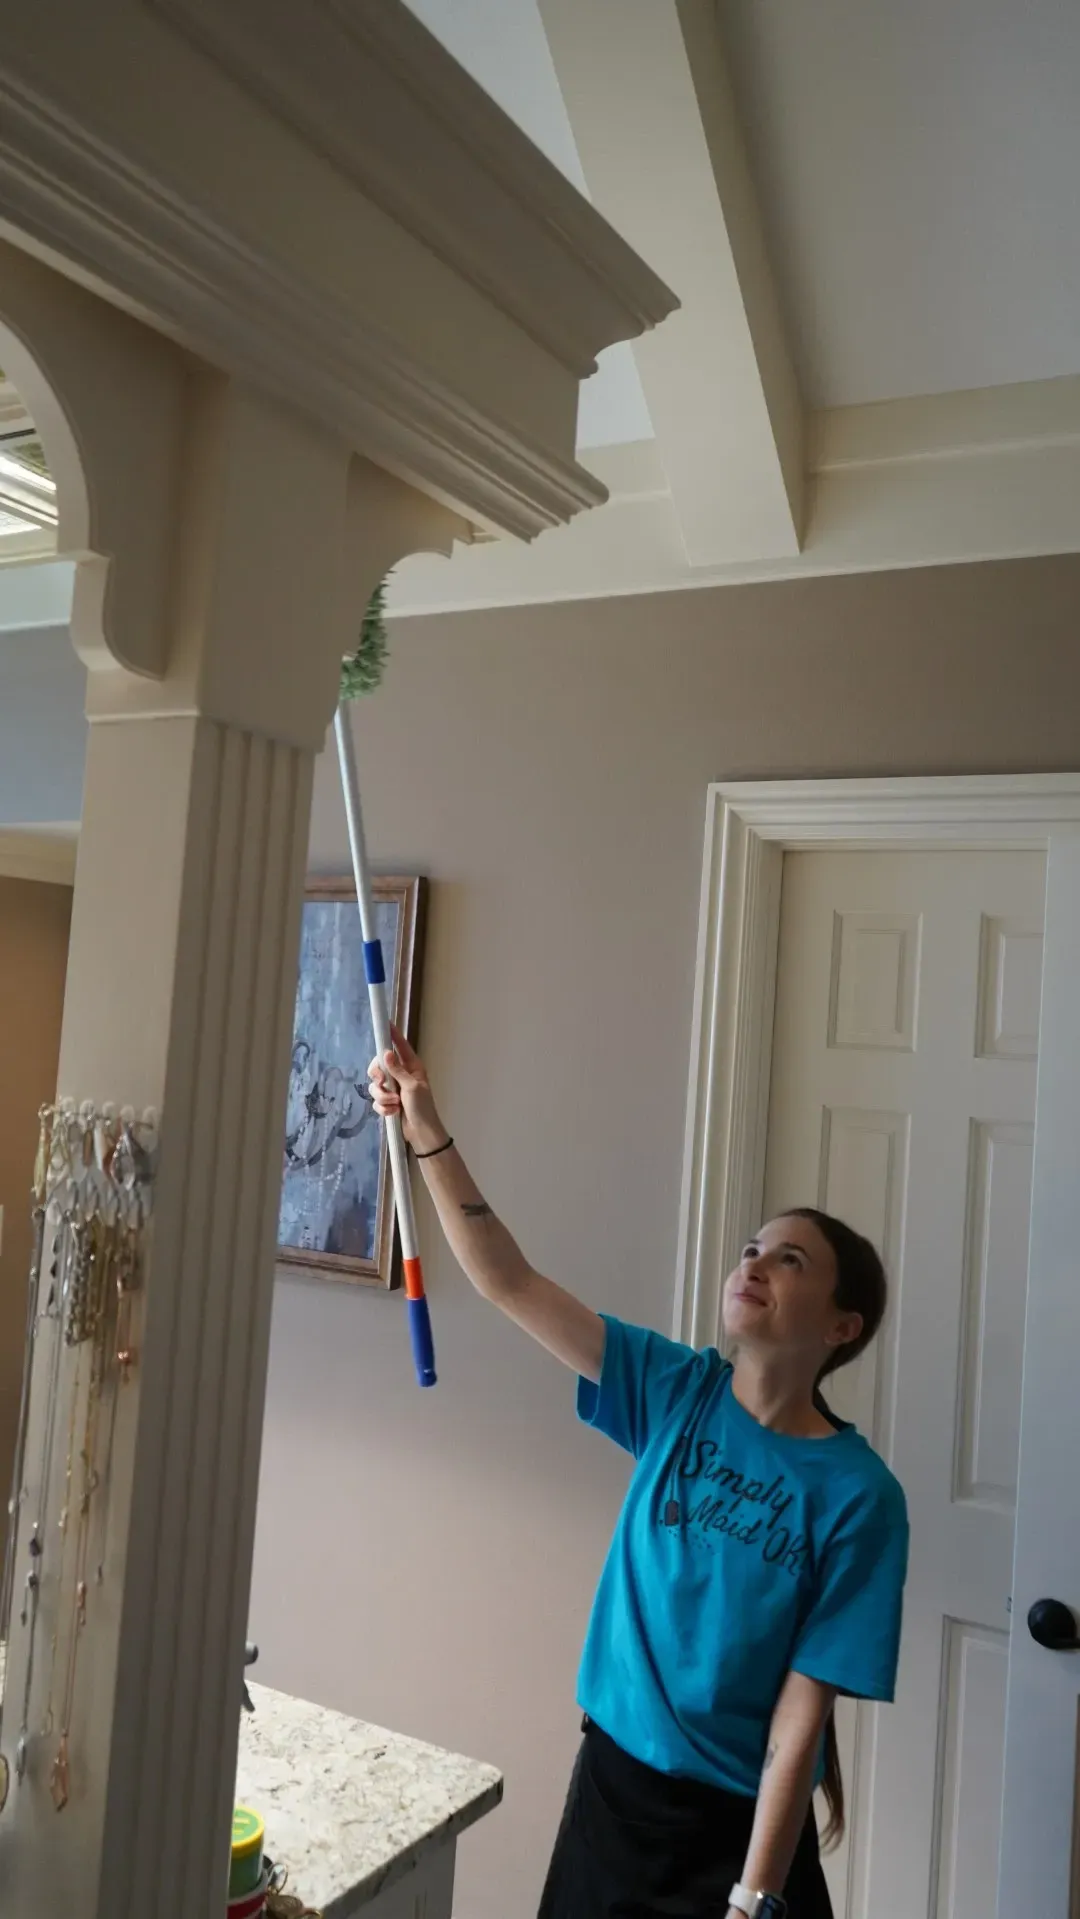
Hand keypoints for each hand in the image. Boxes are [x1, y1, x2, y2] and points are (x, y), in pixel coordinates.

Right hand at [367, 1025, 445, 1153]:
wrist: (421, 1133)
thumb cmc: (422, 1108)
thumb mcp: (412, 1087)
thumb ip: (397, 1070)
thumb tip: (386, 1053)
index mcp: (411, 1067)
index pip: (399, 1046)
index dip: (391, 1035)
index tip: (384, 1023)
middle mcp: (401, 1075)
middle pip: (379, 1065)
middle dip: (378, 1076)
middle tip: (382, 1082)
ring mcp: (393, 1089)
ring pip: (375, 1085)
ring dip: (383, 1097)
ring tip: (395, 1104)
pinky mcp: (388, 1102)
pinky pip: (376, 1100)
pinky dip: (383, 1108)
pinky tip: (393, 1113)